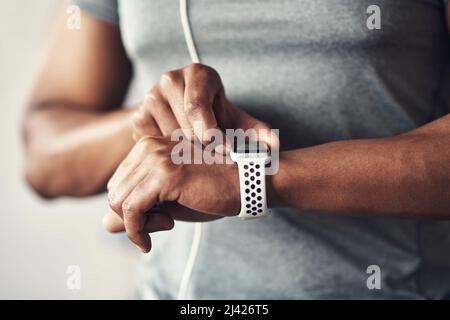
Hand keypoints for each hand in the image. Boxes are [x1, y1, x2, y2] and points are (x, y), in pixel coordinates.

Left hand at [107, 136, 239, 252]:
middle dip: (132, 216)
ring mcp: (156, 159)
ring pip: (118, 201)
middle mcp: (148, 147)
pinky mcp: (165, 175)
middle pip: (114, 191)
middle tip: (162, 222)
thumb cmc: (213, 192)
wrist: (248, 183)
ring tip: (166, 224)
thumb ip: (137, 211)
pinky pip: (131, 209)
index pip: (119, 183)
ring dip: (137, 224)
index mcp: (149, 146)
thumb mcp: (170, 204)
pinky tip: (157, 234)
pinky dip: (137, 231)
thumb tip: (104, 224)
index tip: (157, 218)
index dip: (132, 207)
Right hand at [131, 63, 277, 149]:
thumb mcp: (236, 121)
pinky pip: (154, 144)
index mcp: (198, 74)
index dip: (211, 132)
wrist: (182, 114)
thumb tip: (273, 148)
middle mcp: (170, 79)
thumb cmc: (215, 116)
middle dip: (201, 147)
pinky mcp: (138, 116)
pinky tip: (178, 153)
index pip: (197, 105)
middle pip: (184, 124)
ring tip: (196, 152)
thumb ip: (256, 132)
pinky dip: (168, 154)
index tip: (223, 150)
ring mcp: (149, 96)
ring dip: (185, 152)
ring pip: (168, 138)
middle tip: (211, 155)